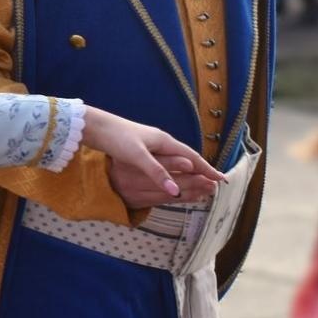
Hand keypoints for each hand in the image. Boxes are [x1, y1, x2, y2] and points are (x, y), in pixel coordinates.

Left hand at [80, 108, 224, 209]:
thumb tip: (176, 191)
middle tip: (215, 182)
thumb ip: (157, 173)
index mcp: (164, 141)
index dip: (207, 169)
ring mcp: (152, 143)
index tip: (221, 180)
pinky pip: (166, 159)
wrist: (95, 125)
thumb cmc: (116, 138)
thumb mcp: (137, 157)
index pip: (192, 157)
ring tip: (200, 178)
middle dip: (202, 170)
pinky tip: (174, 172)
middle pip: (188, 157)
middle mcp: (161, 140)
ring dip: (190, 169)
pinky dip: (176, 168)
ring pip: (177, 158)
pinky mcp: (142, 147)